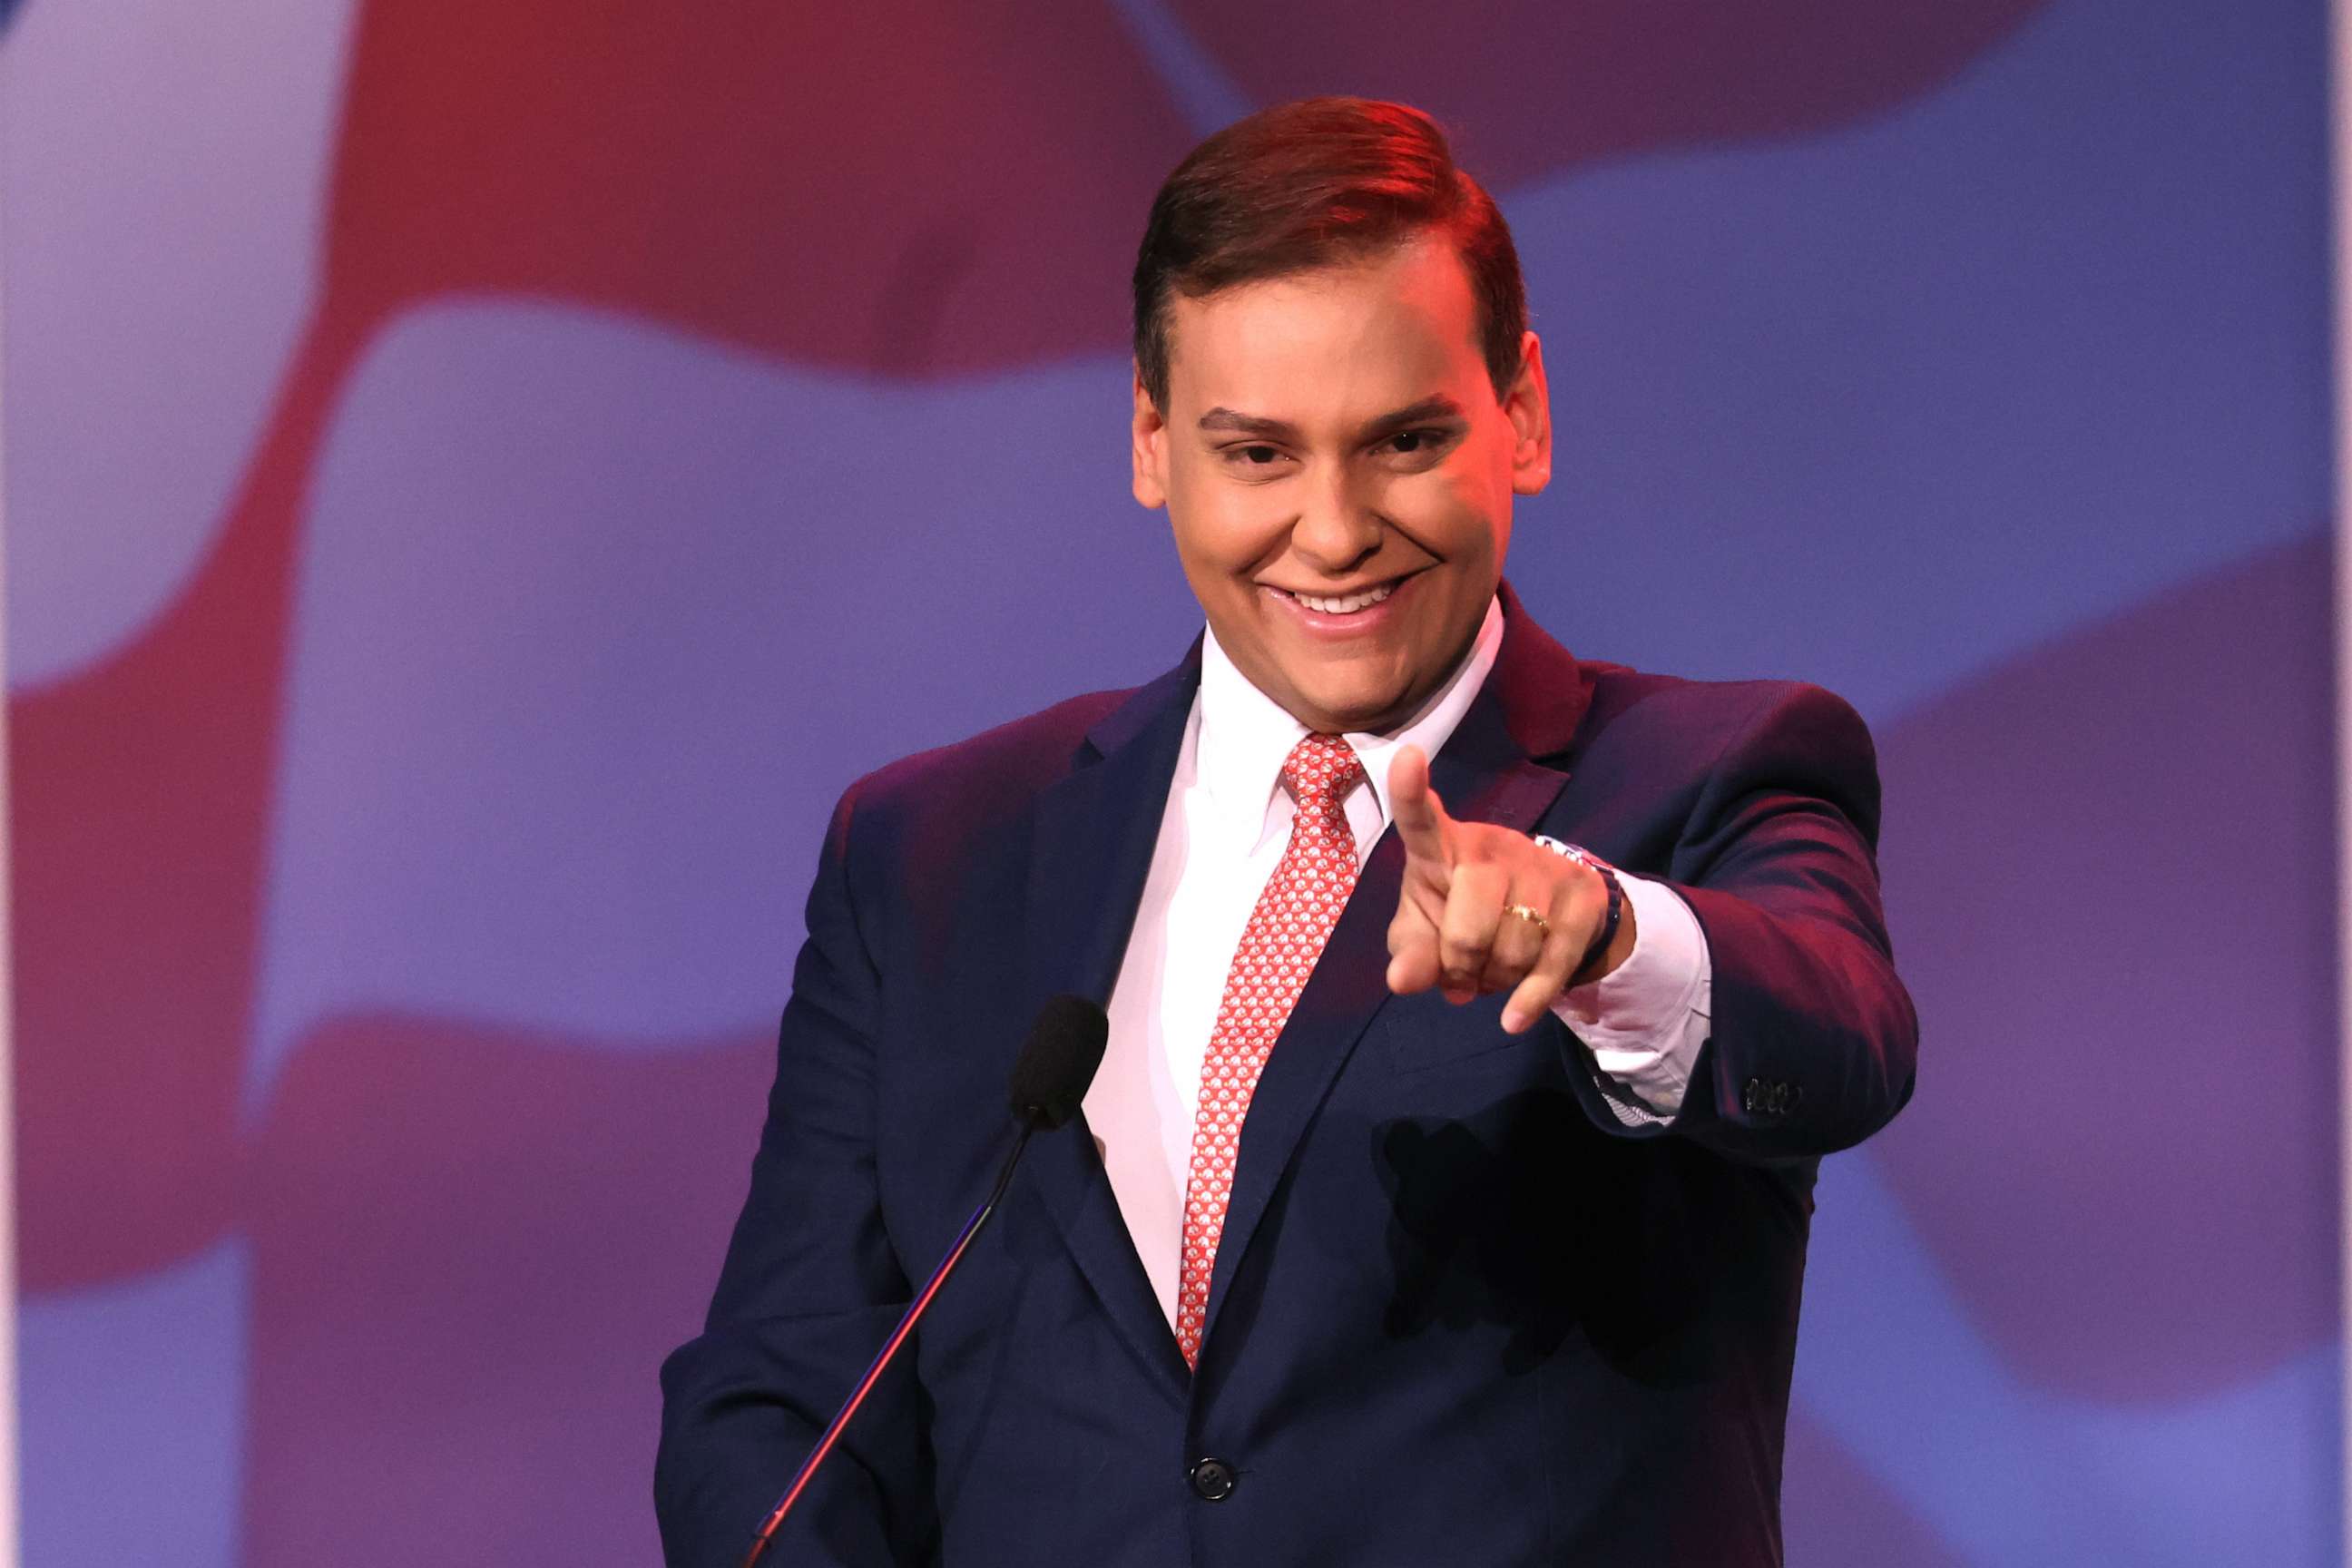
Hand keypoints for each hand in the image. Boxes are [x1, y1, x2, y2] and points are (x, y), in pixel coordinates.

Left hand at [1382, 744, 1633, 1032]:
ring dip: (1495, 981)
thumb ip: (1411, 954)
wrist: (1550, 914)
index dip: (1410, 791)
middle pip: (1468, 925)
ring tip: (1492, 971)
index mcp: (1442, 848)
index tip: (1406, 755)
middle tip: (1461, 971)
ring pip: (1511, 951)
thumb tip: (1402, 980)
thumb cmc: (1465, 914)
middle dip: (1460, 966)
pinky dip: (1528, 1000)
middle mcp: (1492, 848)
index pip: (1421, 819)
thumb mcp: (1427, 933)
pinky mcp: (1581, 898)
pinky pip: (1551, 965)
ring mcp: (1541, 868)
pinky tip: (1514, 1018)